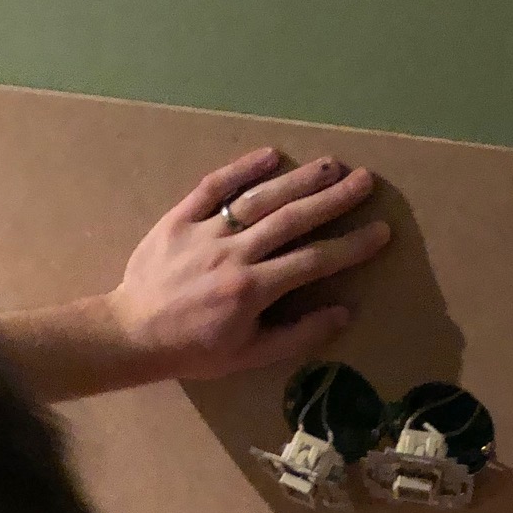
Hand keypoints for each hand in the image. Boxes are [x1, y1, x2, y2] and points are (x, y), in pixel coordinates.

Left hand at [106, 148, 391, 382]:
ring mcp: (204, 233)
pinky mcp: (179, 219)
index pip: (313, 261)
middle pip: (292, 220)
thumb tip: (343, 313)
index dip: (350, 246)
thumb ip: (297, 335)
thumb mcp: (249, 356)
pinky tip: (272, 156)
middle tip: (365, 181)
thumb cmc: (194, 350)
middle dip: (333, 200)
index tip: (381, 232)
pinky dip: (242, 170)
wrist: (132, 335)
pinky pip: (213, 188)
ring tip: (331, 165)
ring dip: (298, 179)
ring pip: (258, 199)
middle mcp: (232, 255)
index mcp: (251, 291)